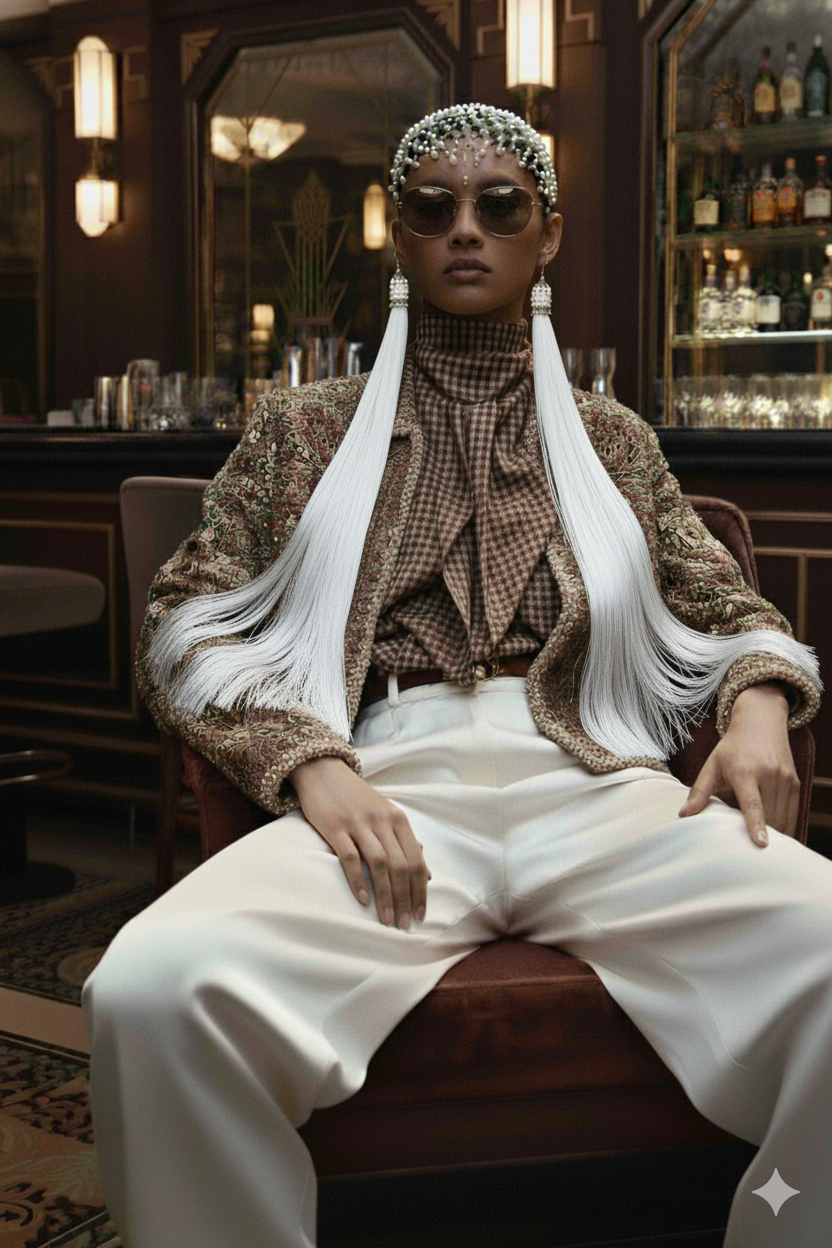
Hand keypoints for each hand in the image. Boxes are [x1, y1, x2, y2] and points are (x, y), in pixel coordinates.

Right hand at [289, 756, 430, 929]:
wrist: (322, 770)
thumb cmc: (355, 797)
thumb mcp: (385, 814)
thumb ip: (405, 842)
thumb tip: (427, 874)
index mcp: (398, 819)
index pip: (417, 860)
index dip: (420, 891)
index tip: (420, 915)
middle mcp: (383, 821)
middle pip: (401, 866)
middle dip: (405, 899)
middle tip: (404, 925)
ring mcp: (359, 824)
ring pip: (380, 865)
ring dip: (386, 896)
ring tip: (386, 920)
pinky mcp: (335, 828)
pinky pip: (351, 858)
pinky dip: (359, 881)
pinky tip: (364, 900)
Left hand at [678, 683, 798, 845]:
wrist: (761, 722)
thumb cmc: (732, 748)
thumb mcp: (712, 764)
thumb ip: (699, 790)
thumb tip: (683, 815)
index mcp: (744, 771)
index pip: (752, 803)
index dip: (756, 825)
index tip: (761, 844)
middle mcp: (768, 774)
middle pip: (769, 815)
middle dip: (763, 834)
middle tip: (749, 851)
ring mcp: (785, 778)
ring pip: (783, 817)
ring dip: (774, 832)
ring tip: (760, 842)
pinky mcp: (795, 782)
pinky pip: (792, 812)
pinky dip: (783, 825)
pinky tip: (773, 832)